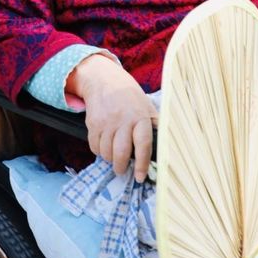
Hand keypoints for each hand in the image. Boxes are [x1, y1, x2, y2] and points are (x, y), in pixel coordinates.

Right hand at [72, 55, 156, 180]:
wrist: (104, 80)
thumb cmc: (129, 96)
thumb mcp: (146, 107)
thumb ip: (154, 126)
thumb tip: (165, 147)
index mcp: (140, 117)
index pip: (143, 144)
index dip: (142, 164)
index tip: (140, 177)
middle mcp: (123, 120)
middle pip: (121, 153)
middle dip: (121, 167)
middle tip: (123, 170)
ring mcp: (106, 122)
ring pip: (106, 152)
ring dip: (110, 159)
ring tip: (114, 156)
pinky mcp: (92, 123)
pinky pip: (94, 147)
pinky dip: (99, 151)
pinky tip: (104, 145)